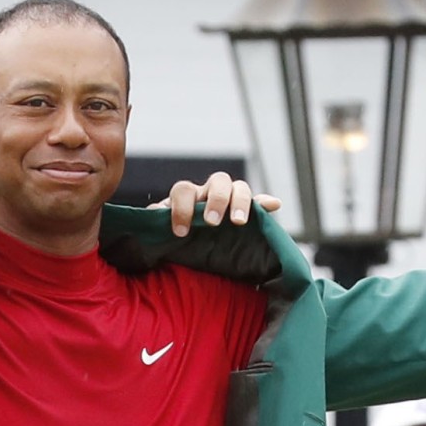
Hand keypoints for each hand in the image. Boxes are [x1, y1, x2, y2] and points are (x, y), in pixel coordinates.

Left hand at [149, 171, 280, 237]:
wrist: (186, 244)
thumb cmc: (171, 237)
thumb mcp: (159, 231)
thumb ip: (154, 223)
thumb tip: (151, 215)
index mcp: (186, 196)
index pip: (184, 190)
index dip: (182, 209)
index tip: (180, 232)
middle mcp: (207, 192)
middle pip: (217, 181)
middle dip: (216, 200)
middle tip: (212, 222)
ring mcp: (228, 199)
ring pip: (238, 187)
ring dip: (240, 202)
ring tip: (238, 222)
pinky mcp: (245, 211)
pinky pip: (258, 202)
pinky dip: (265, 203)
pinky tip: (274, 205)